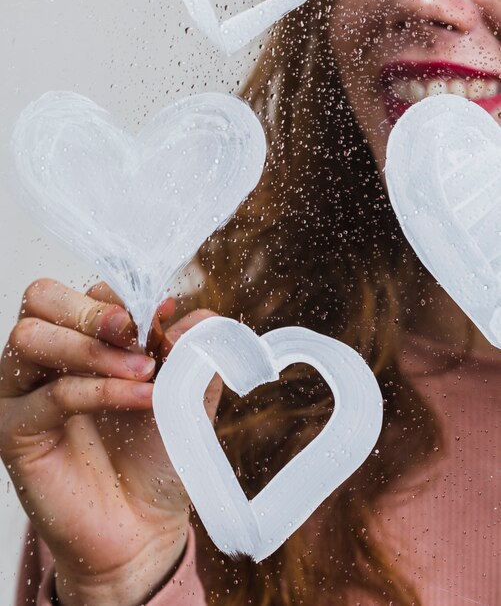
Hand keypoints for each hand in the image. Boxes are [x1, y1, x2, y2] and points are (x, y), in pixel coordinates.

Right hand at [0, 279, 221, 605]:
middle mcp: (47, 359)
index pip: (85, 291)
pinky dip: (100, 390)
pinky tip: (142, 398)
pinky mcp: (15, 432)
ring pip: (31, 337)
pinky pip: (49, 395)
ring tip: (144, 371)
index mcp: (84, 341)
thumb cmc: (158, 455)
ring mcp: (25, 393)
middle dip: (91, 308)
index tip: (163, 315)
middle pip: (42, 298)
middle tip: (133, 329)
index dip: (122, 295)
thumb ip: (188, 351)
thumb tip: (191, 315)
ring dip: (93, 348)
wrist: (145, 525)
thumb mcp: (183, 392)